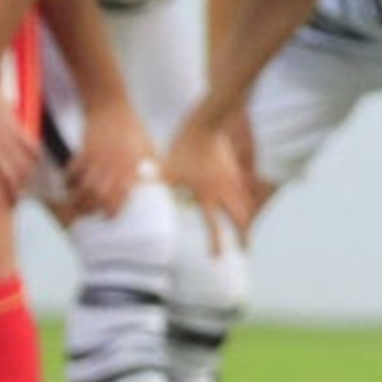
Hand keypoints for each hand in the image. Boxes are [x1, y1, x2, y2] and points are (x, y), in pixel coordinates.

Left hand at [0, 68, 36, 206]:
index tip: (2, 207)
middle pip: (10, 178)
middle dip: (15, 193)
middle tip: (14, 200)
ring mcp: (6, 136)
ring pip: (23, 165)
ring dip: (26, 178)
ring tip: (23, 185)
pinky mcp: (15, 124)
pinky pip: (30, 145)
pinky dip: (34, 157)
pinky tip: (33, 163)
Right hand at [64, 97, 153, 219]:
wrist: (110, 103)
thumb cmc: (132, 125)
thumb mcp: (148, 145)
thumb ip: (152, 165)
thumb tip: (157, 182)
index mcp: (131, 165)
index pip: (121, 194)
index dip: (114, 208)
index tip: (110, 216)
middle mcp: (113, 164)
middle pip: (99, 194)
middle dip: (92, 207)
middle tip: (90, 213)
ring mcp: (97, 157)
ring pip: (84, 185)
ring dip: (78, 197)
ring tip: (76, 203)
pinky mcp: (84, 149)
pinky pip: (73, 169)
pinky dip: (69, 178)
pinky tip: (69, 184)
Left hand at [164, 117, 257, 247]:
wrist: (207, 125)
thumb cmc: (184, 146)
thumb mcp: (166, 167)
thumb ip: (153, 181)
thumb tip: (133, 187)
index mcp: (207, 194)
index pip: (214, 225)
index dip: (216, 242)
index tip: (216, 257)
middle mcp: (223, 190)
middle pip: (240, 218)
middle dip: (244, 236)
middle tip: (245, 250)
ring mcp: (232, 180)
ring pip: (245, 204)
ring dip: (247, 219)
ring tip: (248, 229)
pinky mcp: (235, 169)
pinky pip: (244, 189)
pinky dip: (246, 200)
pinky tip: (246, 204)